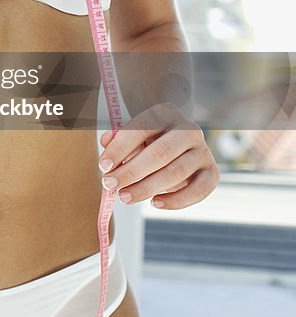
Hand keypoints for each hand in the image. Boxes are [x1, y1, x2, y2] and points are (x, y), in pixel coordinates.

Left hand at [98, 102, 219, 209]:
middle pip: (160, 153)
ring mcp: (203, 151)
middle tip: (110, 185)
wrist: (178, 143)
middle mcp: (189, 129)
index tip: (103, 167)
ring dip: (147, 188)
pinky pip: (198, 190)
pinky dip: (176, 200)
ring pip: (176, 173)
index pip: (140, 129)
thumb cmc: (148, 139)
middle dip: (132, 171)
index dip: (120, 149)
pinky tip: (154, 203)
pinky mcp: (212, 172)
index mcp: (166, 113)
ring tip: (125, 197)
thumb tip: (106, 143)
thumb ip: (118, 139)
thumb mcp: (131, 134)